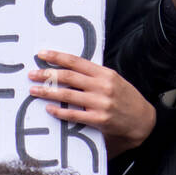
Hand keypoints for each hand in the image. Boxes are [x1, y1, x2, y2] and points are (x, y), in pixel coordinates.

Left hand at [30, 50, 155, 154]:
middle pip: (69, 76)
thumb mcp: (114, 80)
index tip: (41, 54)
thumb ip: (94, 75)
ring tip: (33, 90)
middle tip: (32, 74)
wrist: (143, 120)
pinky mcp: (99, 119)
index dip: (57, 57)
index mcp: (105, 73)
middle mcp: (103, 85)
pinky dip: (59, 111)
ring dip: (48, 91)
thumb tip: (68, 69)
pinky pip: (74, 114)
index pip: (76, 61)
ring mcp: (101, 103)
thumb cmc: (126, 99)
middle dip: (47, 74)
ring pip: (68, 94)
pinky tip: (49, 108)